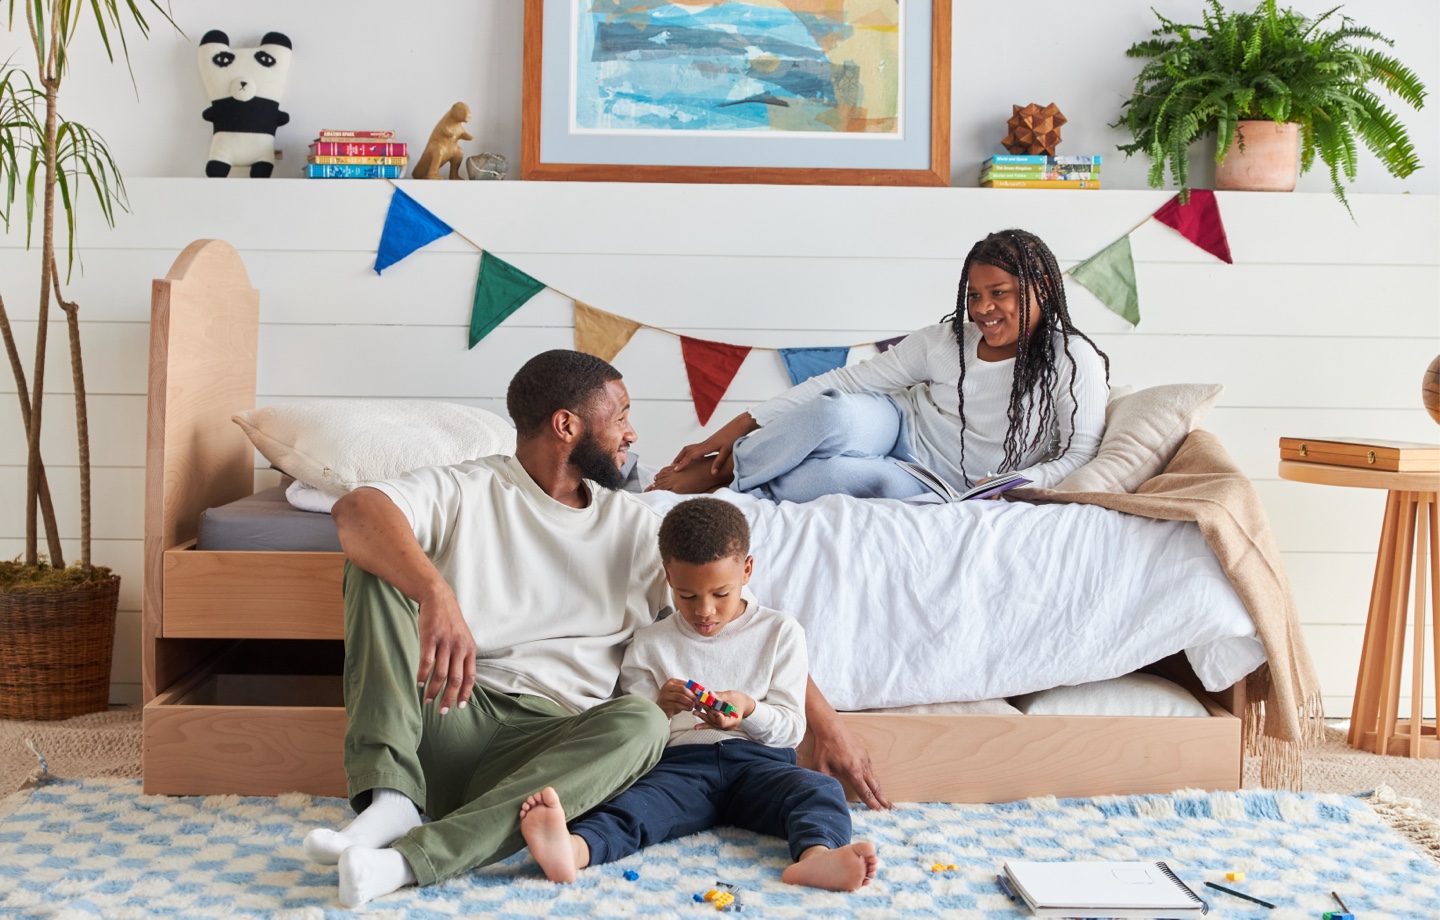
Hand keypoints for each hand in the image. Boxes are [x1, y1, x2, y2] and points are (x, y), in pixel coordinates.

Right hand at [415, 587, 475, 714]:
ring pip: (440, 674)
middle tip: (442, 711)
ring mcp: (445, 643)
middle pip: (455, 680)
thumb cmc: (450, 622)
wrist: (439, 598)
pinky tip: (418, 683)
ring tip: (427, 700)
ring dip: (433, 690)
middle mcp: (459, 648)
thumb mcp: (463, 638)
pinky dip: (422, 675)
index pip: (470, 677)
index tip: (459, 706)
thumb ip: (463, 657)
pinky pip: (427, 662)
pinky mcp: (430, 638)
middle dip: (448, 698)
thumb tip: (460, 681)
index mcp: (470, 649)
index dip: (465, 693)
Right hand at [657, 678, 696, 718]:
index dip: (694, 689)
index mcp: (672, 682)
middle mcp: (667, 687)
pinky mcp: (665, 704)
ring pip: (680, 697)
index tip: (700, 694)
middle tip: (697, 700)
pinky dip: (685, 707)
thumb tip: (701, 692)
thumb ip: (688, 691)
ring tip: (693, 705)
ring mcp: (665, 695)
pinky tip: (689, 709)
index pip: (685, 684)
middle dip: (691, 695)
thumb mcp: (680, 693)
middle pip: (682, 689)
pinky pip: (677, 705)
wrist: (661, 709)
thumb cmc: (672, 700)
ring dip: (689, 701)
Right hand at [670, 413, 758, 474]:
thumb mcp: (727, 451)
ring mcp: (706, 442)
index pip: (691, 456)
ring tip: (678, 461)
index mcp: (707, 447)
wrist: (737, 426)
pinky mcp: (709, 442)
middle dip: (679, 459)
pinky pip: (695, 447)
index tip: (676, 469)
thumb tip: (712, 473)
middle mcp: (704, 444)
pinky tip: (692, 457)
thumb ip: (718, 462)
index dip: (683, 463)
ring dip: (683, 454)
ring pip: (690, 448)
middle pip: (687, 451)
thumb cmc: (733, 437)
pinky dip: (689, 452)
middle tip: (672, 466)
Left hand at [694, 690, 751, 730]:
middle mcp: (728, 726)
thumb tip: (709, 694)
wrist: (744, 706)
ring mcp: (723, 727)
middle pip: (715, 719)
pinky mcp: (719, 724)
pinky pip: (710, 725)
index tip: (712, 709)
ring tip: (694, 712)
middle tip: (698, 702)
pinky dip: (703, 725)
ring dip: (702, 716)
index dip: (717, 716)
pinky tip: (696, 727)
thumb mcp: (731, 696)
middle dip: (707, 710)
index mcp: (734, 720)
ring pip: (711, 722)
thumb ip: (720, 696)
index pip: (723, 721)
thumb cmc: (739, 700)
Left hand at [809, 715, 891, 810]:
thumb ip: (824, 782)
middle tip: (892, 810)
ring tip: (886, 801)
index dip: (872, 803)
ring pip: (875, 779)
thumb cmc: (824, 748)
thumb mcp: (820, 767)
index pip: (865, 792)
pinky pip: (871, 771)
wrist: (832, 727)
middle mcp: (862, 767)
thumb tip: (826, 793)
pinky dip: (875, 781)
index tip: (880, 812)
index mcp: (852, 772)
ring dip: (881, 791)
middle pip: (876, 787)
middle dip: (884, 800)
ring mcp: (865, 760)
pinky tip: (875, 786)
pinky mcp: (865, 754)